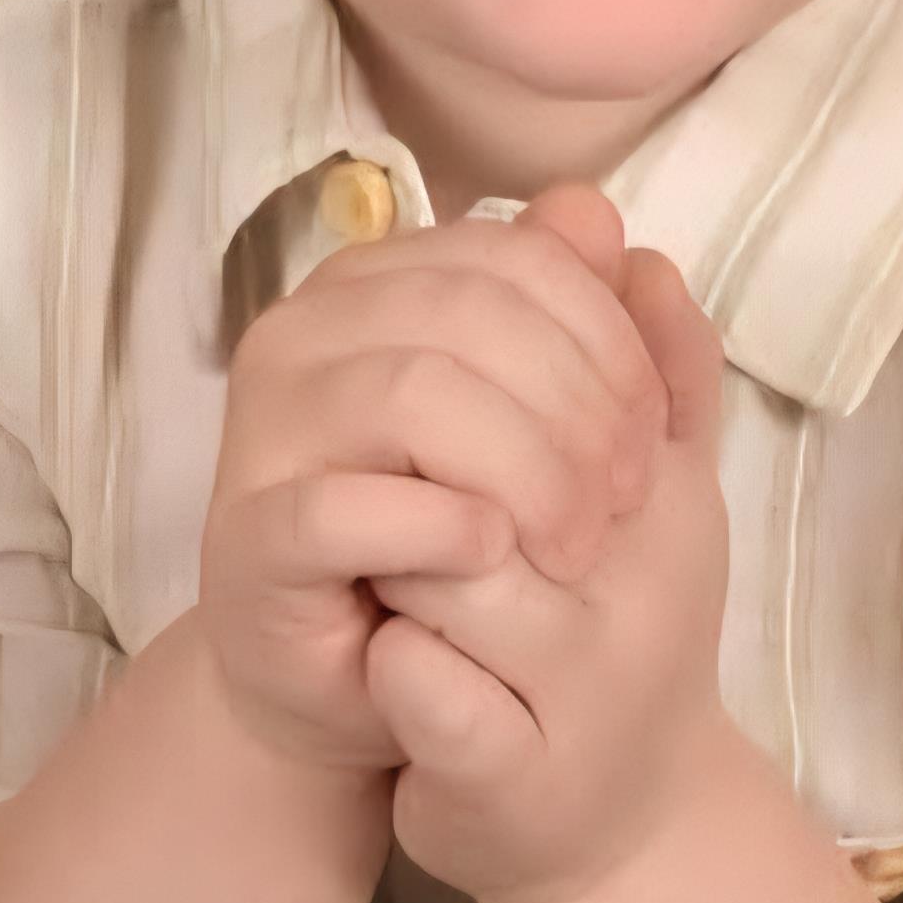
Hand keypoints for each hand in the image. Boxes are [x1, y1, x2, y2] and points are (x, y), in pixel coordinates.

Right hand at [193, 181, 672, 770]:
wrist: (371, 685)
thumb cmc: (467, 540)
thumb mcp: (559, 432)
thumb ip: (591, 325)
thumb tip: (604, 217)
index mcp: (381, 284)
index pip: (517, 258)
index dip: (608, 337)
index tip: (657, 434)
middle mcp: (306, 332)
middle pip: (471, 315)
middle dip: (578, 407)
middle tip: (626, 499)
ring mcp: (264, 429)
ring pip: (412, 393)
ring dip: (525, 470)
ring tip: (575, 542)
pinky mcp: (245, 535)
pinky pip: (338, 506)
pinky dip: (434, 525)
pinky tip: (493, 553)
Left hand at [360, 198, 735, 902]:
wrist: (617, 826)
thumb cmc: (607, 636)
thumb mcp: (636, 488)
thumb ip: (620, 349)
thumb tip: (592, 211)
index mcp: (675, 510)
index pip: (584, 389)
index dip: (488, 388)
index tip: (438, 406)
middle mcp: (652, 596)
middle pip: (507, 480)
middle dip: (428, 475)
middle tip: (387, 489)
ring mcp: (589, 696)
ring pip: (459, 583)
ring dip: (401, 569)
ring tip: (385, 575)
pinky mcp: (518, 784)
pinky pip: (428, 696)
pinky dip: (392, 675)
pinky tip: (382, 667)